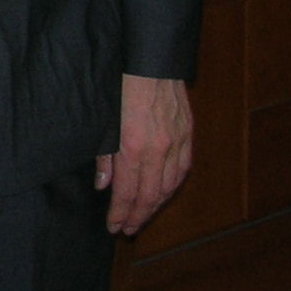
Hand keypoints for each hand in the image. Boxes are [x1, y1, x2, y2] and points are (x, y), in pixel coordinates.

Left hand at [96, 74, 192, 236]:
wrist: (151, 60)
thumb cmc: (119, 85)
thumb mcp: (103, 120)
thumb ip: (104, 155)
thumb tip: (103, 185)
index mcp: (134, 147)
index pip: (128, 192)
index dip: (120, 213)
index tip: (113, 227)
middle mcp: (159, 150)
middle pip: (150, 195)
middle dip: (138, 215)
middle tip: (127, 229)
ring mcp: (177, 143)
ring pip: (169, 185)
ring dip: (156, 204)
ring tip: (142, 216)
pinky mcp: (188, 134)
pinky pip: (183, 169)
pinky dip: (173, 185)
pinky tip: (164, 192)